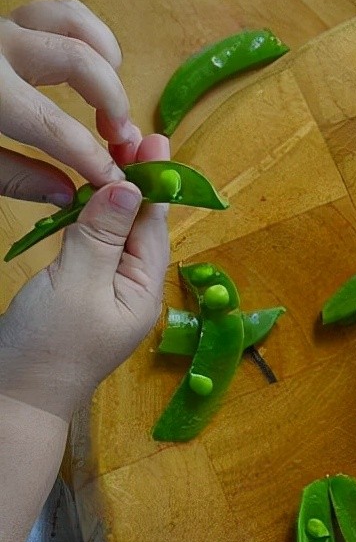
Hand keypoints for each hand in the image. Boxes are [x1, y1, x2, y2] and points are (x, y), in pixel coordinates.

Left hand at [0, 0, 141, 203]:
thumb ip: (15, 177)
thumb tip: (70, 191)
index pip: (56, 130)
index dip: (94, 159)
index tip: (116, 181)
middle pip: (79, 62)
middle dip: (112, 103)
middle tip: (118, 139)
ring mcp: (3, 28)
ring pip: (74, 23)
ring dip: (106, 60)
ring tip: (109, 96)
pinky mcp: (6, 22)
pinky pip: (60, 12)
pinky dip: (88, 34)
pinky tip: (94, 65)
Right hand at [0, 0, 168, 420]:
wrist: (15, 402)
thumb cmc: (49, 348)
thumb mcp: (77, 285)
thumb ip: (101, 235)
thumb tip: (128, 186)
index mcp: (144, 288)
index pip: (154, 225)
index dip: (154, 183)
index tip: (155, 142)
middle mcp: (132, 290)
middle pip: (140, 228)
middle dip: (139, 184)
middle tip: (138, 139)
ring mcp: (105, 296)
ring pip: (116, 236)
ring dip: (115, 198)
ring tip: (114, 158)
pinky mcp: (78, 299)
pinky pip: (94, 250)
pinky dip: (92, 221)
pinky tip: (85, 200)